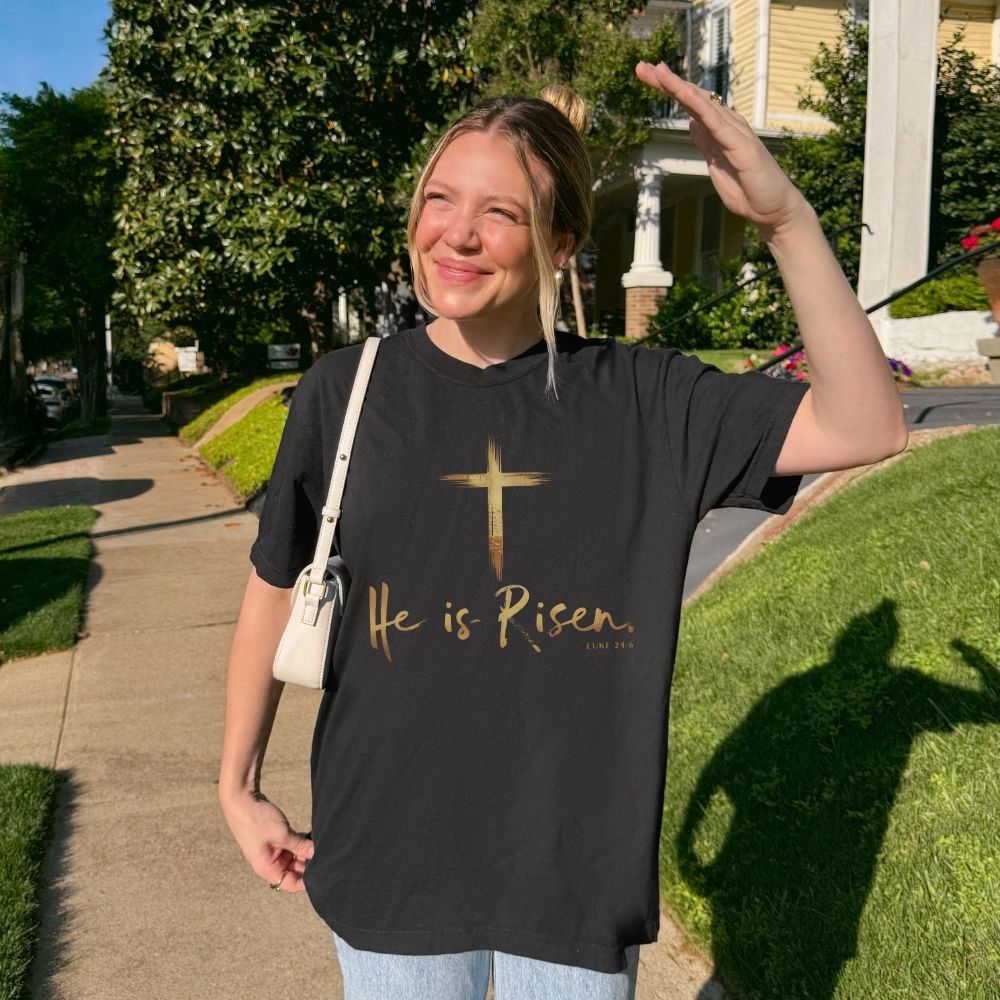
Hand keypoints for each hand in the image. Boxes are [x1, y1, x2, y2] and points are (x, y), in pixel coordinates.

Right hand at [220, 790, 314, 892]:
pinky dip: (301, 842)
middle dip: (308, 863)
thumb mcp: (282, 835)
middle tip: (325, 854)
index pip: (290, 883)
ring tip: (321, 845)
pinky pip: (291, 845)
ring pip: (294, 857)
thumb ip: (300, 846)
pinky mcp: (275, 839)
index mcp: (267, 868)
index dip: (306, 881)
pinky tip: (312, 837)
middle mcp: (269, 862)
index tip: (322, 871)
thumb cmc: (256, 820)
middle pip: (293, 870)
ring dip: (305, 851)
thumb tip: (317, 854)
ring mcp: (272, 850)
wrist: (242, 800)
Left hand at [634, 61, 807, 235]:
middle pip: (693, 97)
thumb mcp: (716, 163)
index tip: (647, 76)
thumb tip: (691, 123)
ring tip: (657, 71)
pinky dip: (698, 105)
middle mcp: (728, 124)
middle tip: (640, 67)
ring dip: (679, 87)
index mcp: (719, 129)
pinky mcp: (741, 144)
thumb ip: (705, 142)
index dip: (669, 89)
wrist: (773, 209)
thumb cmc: (748, 189)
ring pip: (702, 103)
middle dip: (666, 82)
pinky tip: (683, 93)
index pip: (690, 104)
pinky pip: (716, 121)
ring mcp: (735, 132)